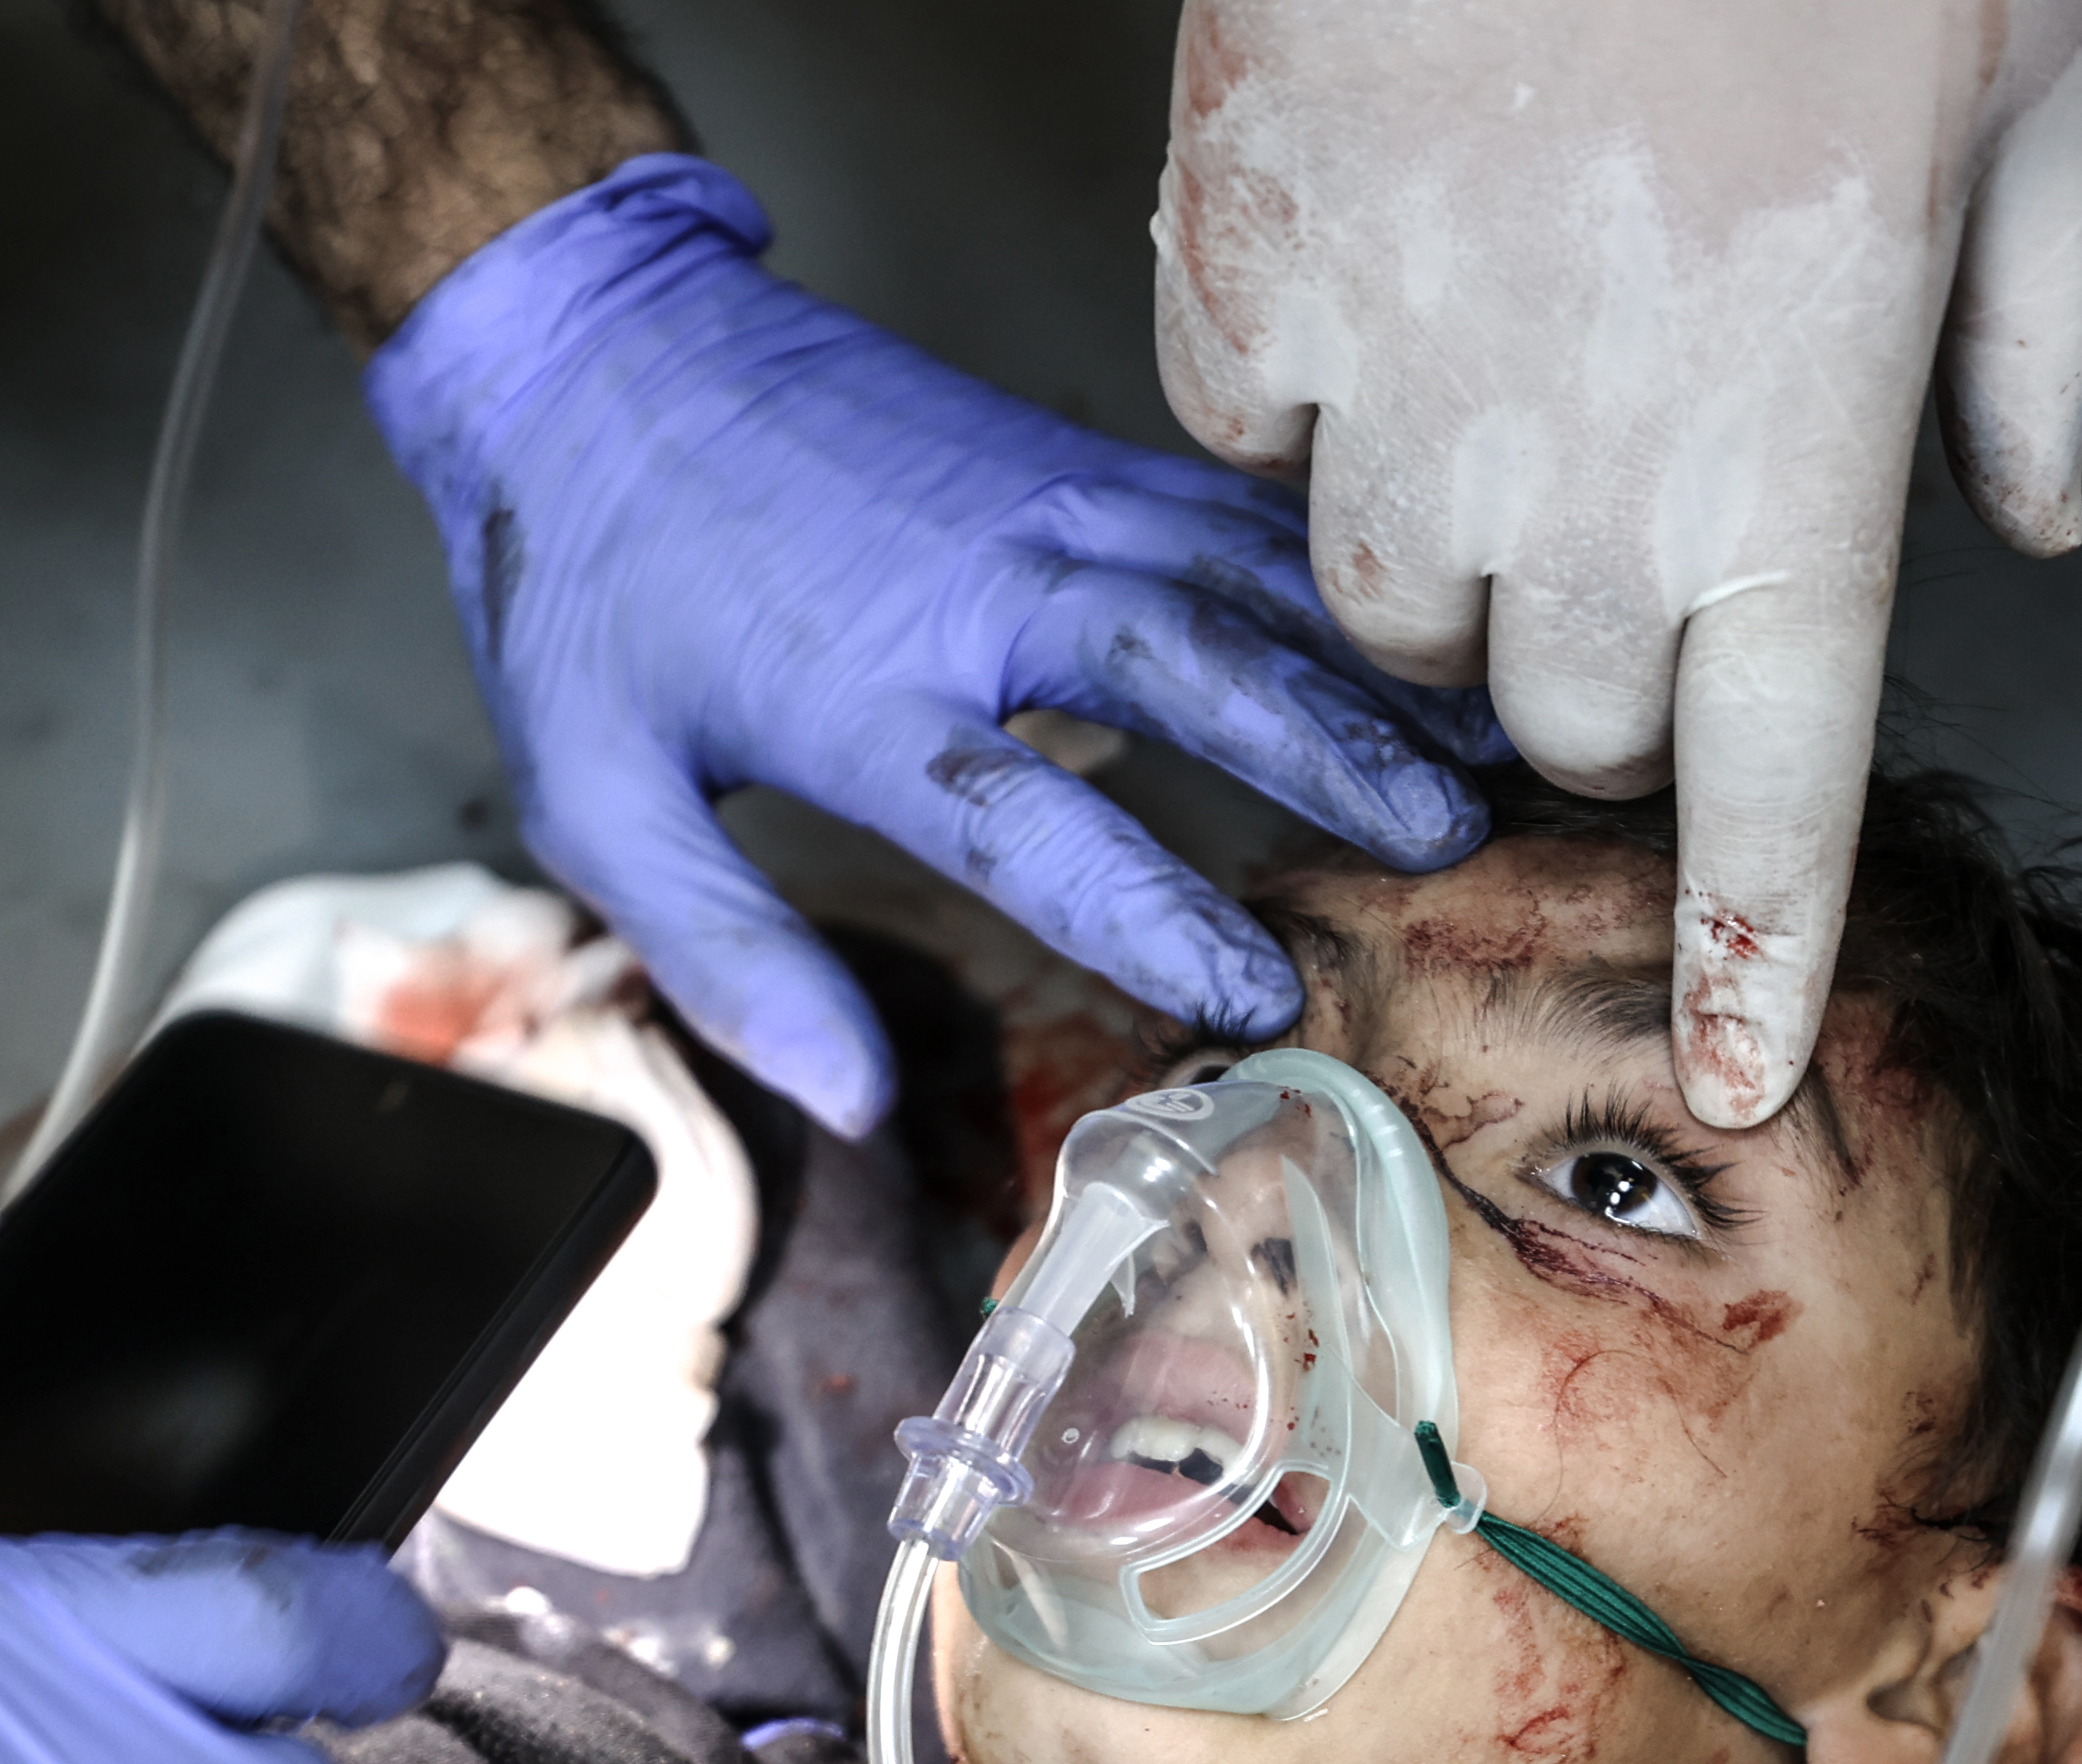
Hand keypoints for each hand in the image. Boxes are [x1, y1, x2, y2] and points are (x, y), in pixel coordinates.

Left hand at [366, 157, 1510, 1137]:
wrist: (588, 343)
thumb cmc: (591, 583)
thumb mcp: (592, 792)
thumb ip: (724, 954)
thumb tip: (850, 1102)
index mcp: (864, 689)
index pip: (1034, 821)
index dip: (1153, 913)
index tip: (1254, 993)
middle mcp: (977, 583)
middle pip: (1191, 667)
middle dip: (1331, 755)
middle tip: (1447, 841)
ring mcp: (1039, 502)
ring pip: (1240, 581)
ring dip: (1369, 666)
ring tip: (1493, 745)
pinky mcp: (1069, 456)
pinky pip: (1229, 517)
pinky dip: (1331, 581)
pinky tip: (1421, 636)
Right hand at [1156, 0, 2081, 1127]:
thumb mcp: (2042, 92)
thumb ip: (2044, 341)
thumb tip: (2034, 518)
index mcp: (1798, 462)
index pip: (1768, 800)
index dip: (1744, 956)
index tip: (1723, 1067)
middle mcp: (1585, 477)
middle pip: (1565, 719)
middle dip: (1609, 653)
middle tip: (1649, 499)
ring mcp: (1389, 386)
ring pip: (1388, 604)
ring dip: (1449, 538)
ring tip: (1508, 360)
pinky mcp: (1238, 268)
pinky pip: (1240, 435)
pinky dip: (1296, 396)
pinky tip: (1376, 266)